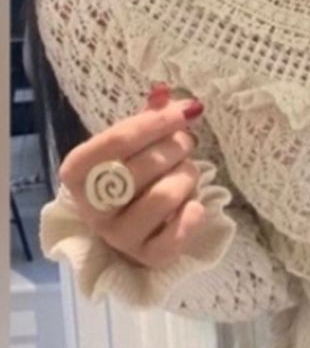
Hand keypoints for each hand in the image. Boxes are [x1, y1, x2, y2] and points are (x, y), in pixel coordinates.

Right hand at [58, 85, 206, 269]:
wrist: (132, 224)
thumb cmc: (130, 174)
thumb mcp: (132, 143)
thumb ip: (148, 117)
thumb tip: (164, 90)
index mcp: (78, 172)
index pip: (118, 140)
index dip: (157, 122)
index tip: (186, 109)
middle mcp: (92, 207)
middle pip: (147, 165)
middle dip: (178, 146)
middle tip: (187, 142)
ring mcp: (117, 236)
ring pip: (166, 195)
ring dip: (188, 176)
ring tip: (188, 172)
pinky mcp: (146, 257)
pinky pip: (179, 232)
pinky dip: (194, 212)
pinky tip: (191, 204)